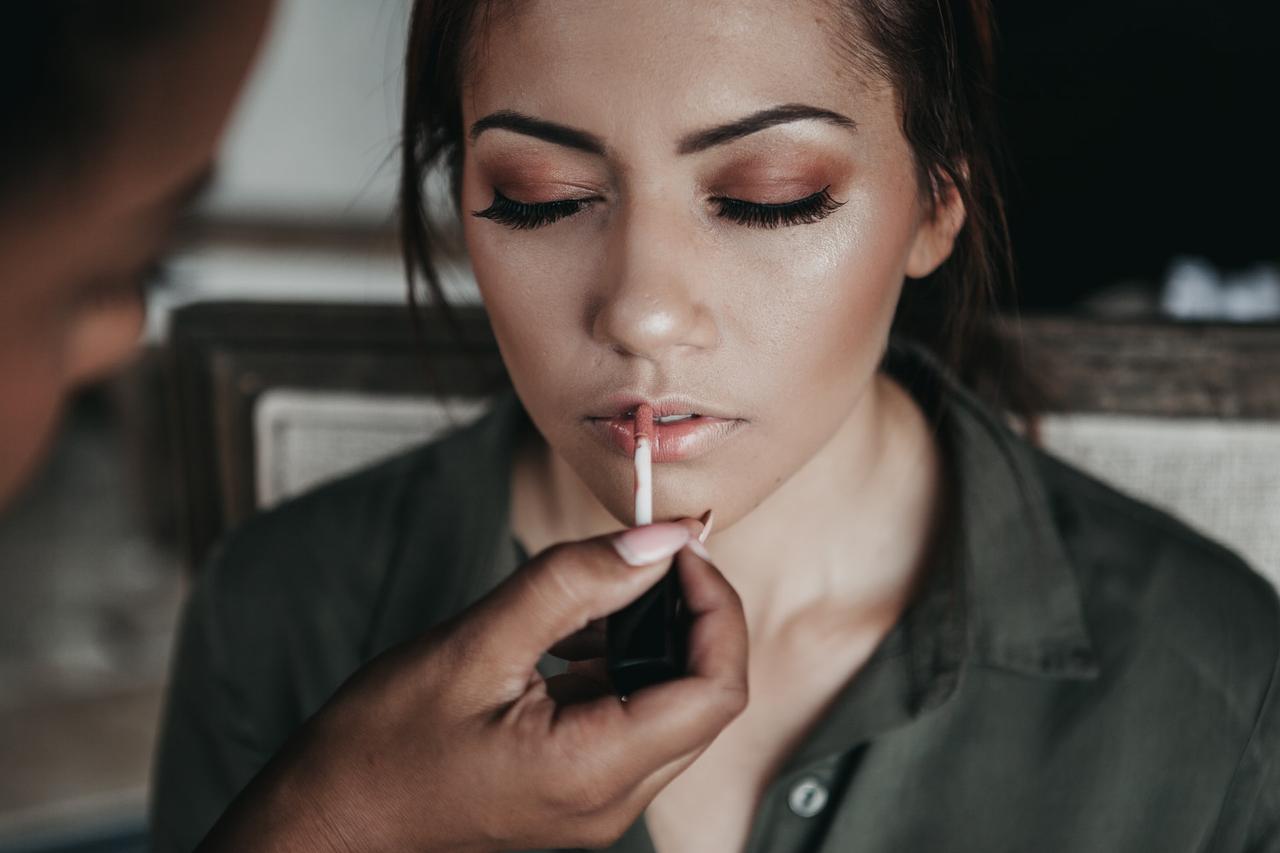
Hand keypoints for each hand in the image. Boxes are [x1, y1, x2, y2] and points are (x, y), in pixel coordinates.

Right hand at [199, 520, 747, 852]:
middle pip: (704, 698)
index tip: (681, 550)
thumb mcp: (475, 646)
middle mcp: (611, 798)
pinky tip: (569, 632)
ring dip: (652, 639)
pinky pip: (627, 719)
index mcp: (596, 770)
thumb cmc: (378, 750)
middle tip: (650, 555)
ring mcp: (595, 800)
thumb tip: (656, 541)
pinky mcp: (575, 789)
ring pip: (669, 706)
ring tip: (598, 590)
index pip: (717, 689)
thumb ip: (573, 585)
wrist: (326, 822)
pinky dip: (616, 665)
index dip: (717, 609)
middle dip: (690, 617)